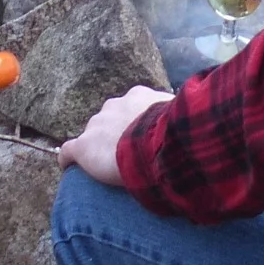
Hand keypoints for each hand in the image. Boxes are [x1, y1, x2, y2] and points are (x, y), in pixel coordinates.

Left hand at [59, 85, 174, 185]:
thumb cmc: (175, 131)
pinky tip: (69, 167)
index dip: (135, 123)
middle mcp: (113, 106)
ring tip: (104, 163)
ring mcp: (96, 125)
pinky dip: (69, 159)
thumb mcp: (182, 118)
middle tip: (126, 153)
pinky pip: (69, 152)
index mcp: (137, 97)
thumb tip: (195, 124)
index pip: (131, 108)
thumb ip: (178, 117)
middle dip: (115, 132)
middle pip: (109, 118)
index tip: (141, 136)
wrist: (157, 143)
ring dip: (97, 145)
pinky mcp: (83, 146)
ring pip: (92, 134)